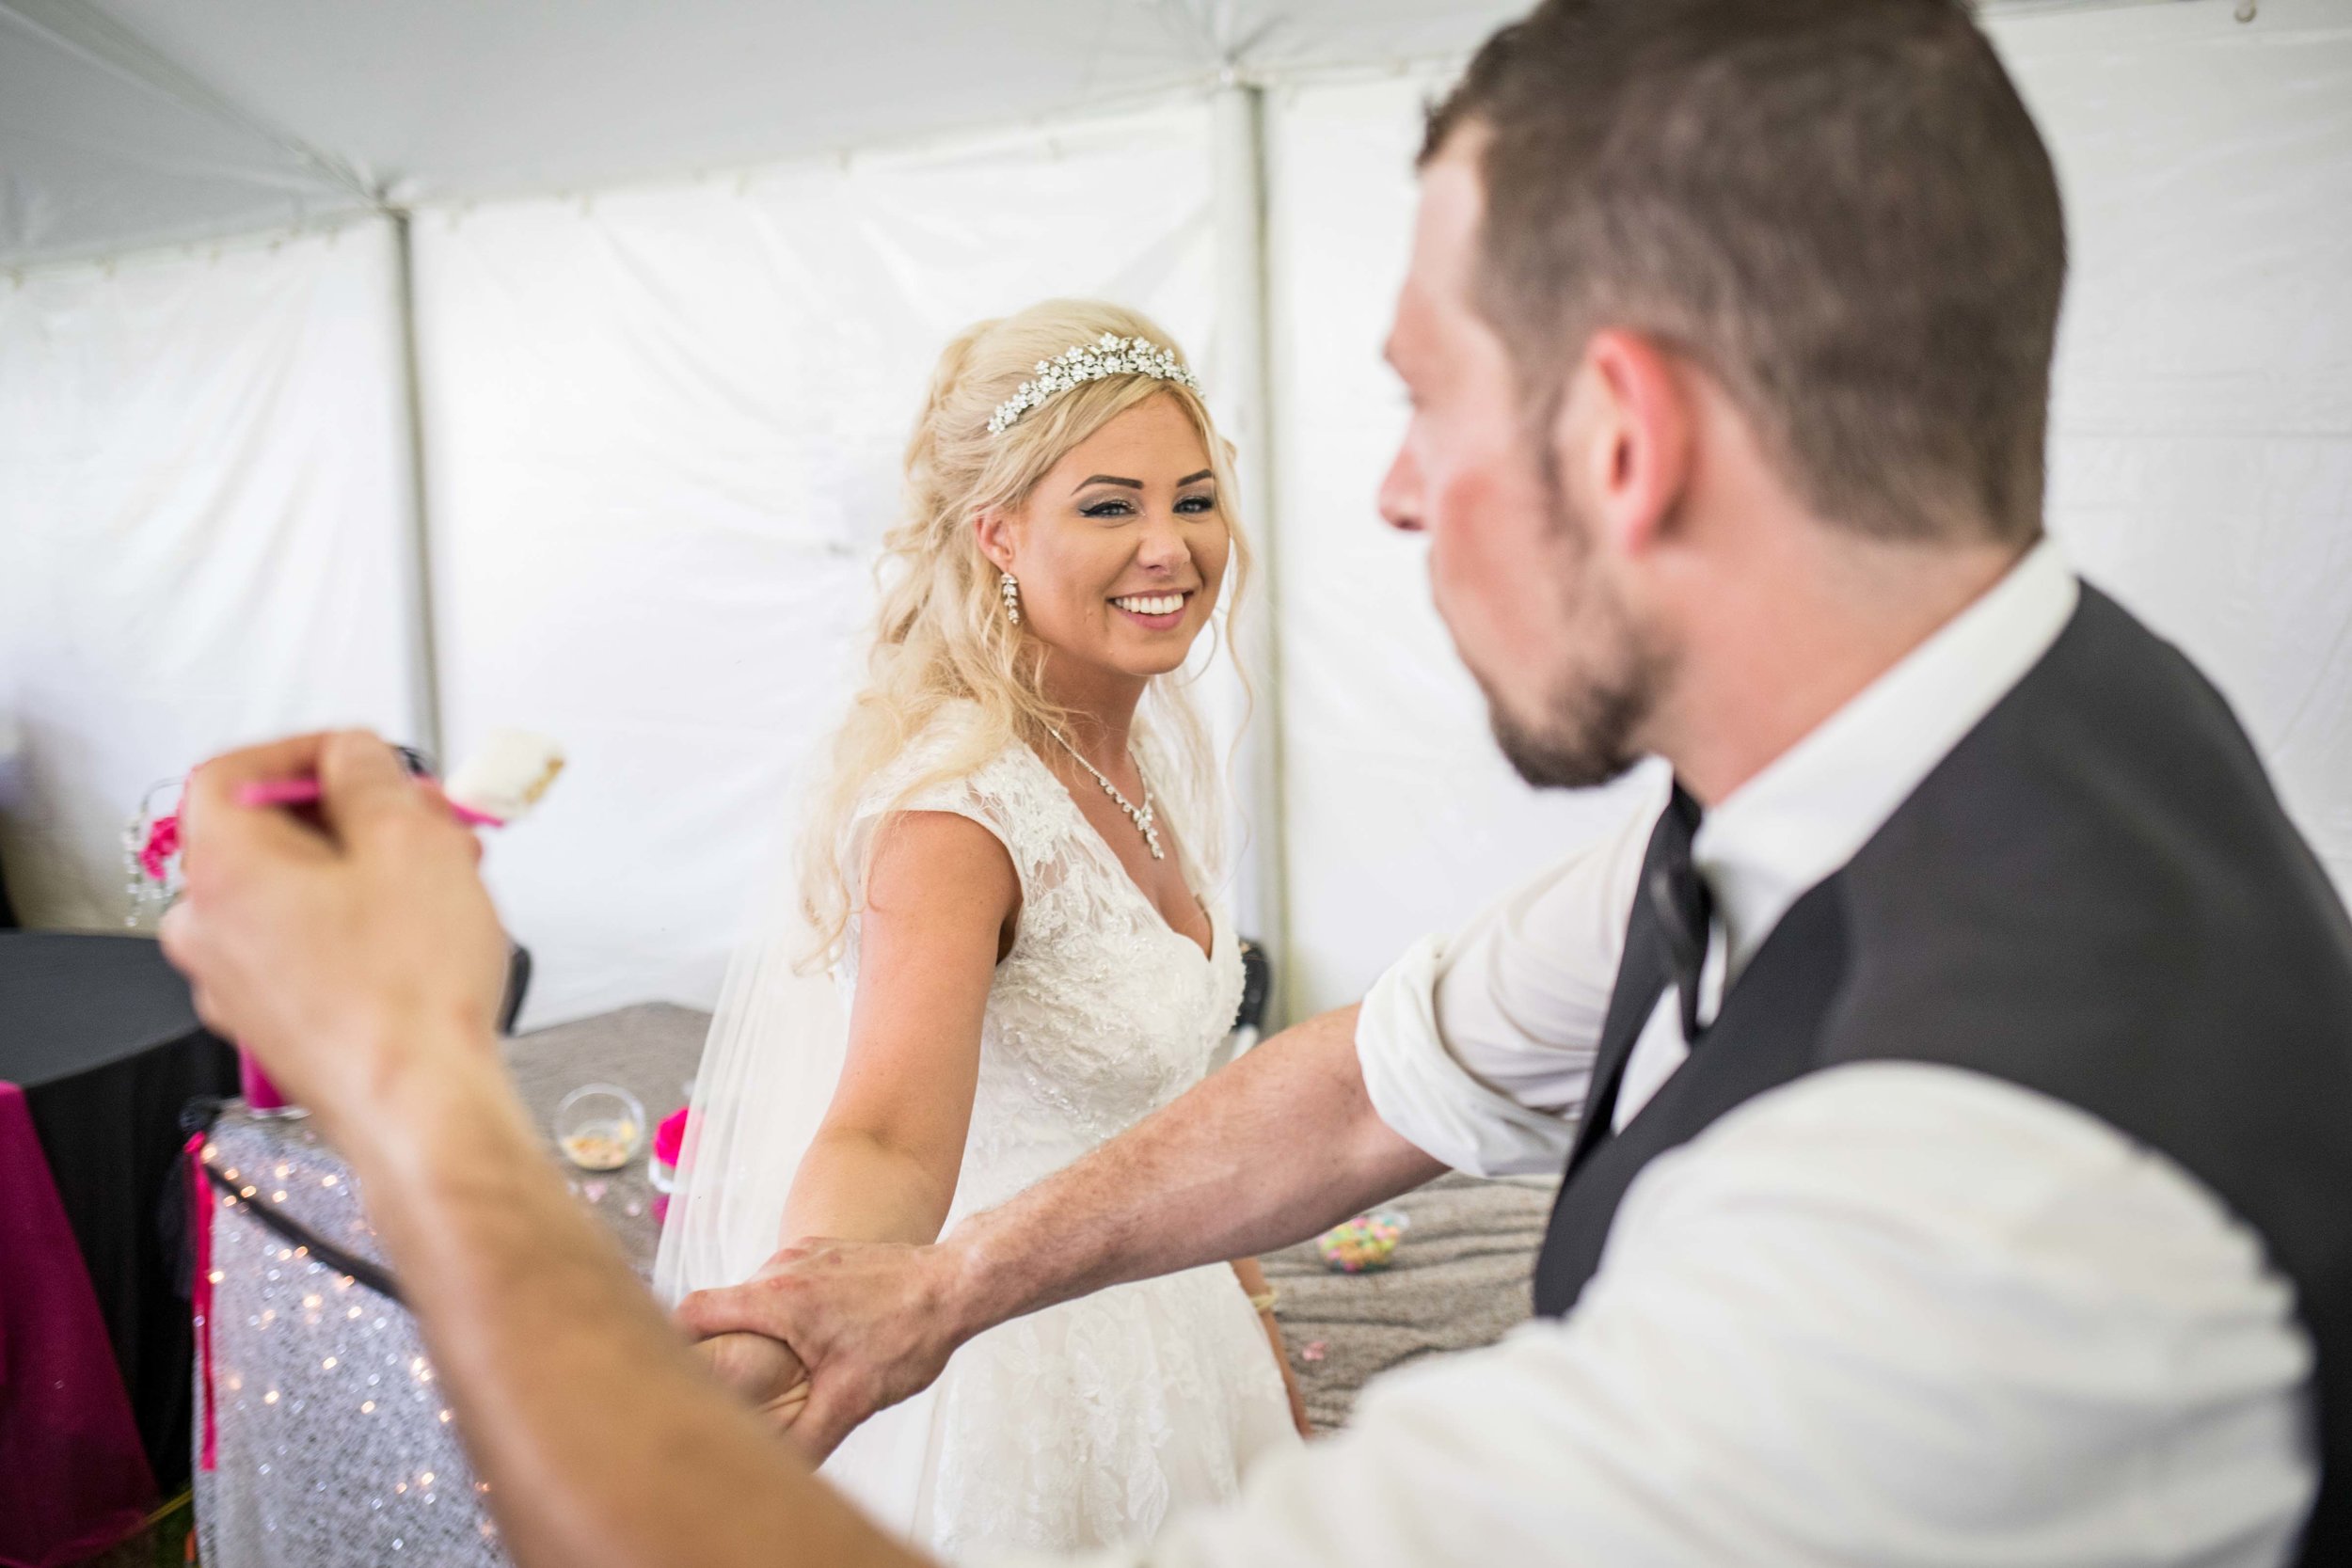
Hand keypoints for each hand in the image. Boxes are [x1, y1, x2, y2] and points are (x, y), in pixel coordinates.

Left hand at [159, 731, 510, 1141]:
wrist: (422, 1107)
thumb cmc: (411, 997)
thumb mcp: (409, 840)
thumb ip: (370, 775)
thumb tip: (353, 756)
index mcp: (224, 872)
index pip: (231, 771)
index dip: (304, 748)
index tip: (360, 755)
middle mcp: (210, 928)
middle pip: (268, 835)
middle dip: (353, 815)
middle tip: (420, 817)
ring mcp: (235, 983)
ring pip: (292, 893)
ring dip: (363, 870)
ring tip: (439, 876)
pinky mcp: (273, 1022)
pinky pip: (304, 946)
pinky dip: (355, 925)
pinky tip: (419, 933)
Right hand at [675, 1236, 969, 1462]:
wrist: (957, 1283)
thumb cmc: (907, 1334)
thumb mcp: (852, 1399)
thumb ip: (806, 1437)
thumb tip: (777, 1466)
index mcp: (776, 1298)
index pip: (694, 1311)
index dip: (672, 1340)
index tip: (674, 1369)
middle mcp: (782, 1267)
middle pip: (723, 1305)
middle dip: (720, 1344)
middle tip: (731, 1382)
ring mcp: (806, 1254)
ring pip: (757, 1294)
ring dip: (760, 1328)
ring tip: (782, 1365)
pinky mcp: (828, 1252)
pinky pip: (788, 1283)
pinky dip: (788, 1311)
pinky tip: (816, 1339)